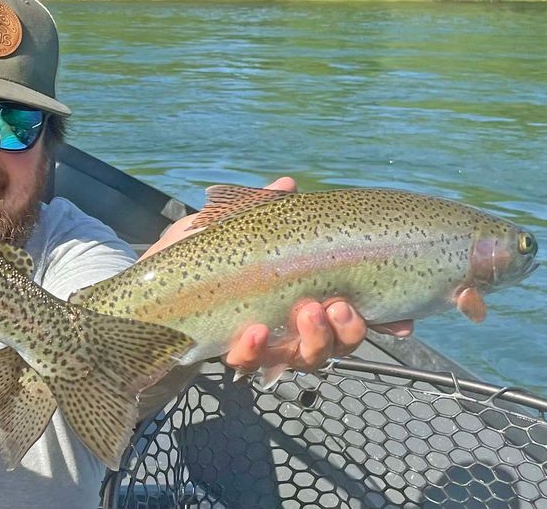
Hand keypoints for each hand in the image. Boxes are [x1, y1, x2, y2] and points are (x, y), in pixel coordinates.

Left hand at [142, 176, 413, 374]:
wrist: (141, 294)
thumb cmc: (186, 259)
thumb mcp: (221, 227)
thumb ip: (257, 207)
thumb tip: (288, 183)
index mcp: (299, 295)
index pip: (351, 313)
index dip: (382, 321)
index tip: (405, 324)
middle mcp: (287, 326)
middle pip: (339, 343)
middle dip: (347, 329)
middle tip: (333, 304)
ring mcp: (262, 345)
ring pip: (307, 359)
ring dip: (314, 339)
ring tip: (305, 310)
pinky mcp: (231, 355)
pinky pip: (254, 362)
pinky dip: (258, 348)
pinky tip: (255, 330)